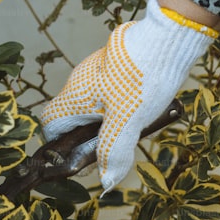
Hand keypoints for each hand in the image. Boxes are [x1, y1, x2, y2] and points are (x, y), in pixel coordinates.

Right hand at [40, 0, 216, 191]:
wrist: (168, 39)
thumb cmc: (142, 80)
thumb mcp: (126, 123)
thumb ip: (112, 152)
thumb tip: (105, 180)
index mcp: (75, 95)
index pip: (51, 124)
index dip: (59, 145)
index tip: (80, 157)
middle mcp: (81, 81)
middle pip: (76, 117)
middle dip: (92, 136)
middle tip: (117, 146)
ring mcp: (100, 71)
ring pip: (98, 105)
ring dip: (112, 121)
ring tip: (137, 127)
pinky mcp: (119, 66)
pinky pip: (114, 93)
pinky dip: (125, 105)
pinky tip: (146, 108)